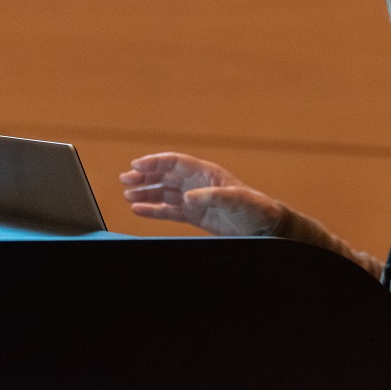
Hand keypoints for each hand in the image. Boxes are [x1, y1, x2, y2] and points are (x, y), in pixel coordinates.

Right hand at [119, 152, 282, 235]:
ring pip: (165, 192)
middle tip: (125, 180)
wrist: (265, 227)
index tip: (136, 165)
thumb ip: (212, 196)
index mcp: (207, 173)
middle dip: (145, 176)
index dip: (156, 162)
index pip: (176, 162)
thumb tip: (188, 197)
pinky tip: (139, 210)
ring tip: (128, 196)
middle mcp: (198, 183)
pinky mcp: (195, 215)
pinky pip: (169, 210)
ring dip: (146, 193)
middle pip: (166, 175)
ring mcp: (195, 199)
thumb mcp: (237, 200)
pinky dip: (154, 210)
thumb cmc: (255, 208)